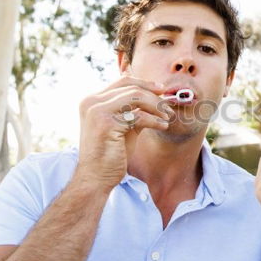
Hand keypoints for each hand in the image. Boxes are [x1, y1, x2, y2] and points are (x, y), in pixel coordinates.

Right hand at [72, 75, 171, 191]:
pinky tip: (162, 126)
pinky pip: (138, 116)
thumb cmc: (110, 154)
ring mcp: (97, 111)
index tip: (162, 90)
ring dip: (156, 107)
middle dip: (155, 97)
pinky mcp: (106, 124)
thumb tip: (156, 96)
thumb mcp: (123, 127)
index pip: (123, 81)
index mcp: (92, 101)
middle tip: (169, 108)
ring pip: (136, 97)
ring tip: (167, 117)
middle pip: (132, 88)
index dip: (145, 83)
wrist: (95, 178)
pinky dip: (154, 120)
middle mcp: (91, 102)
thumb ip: (133, 111)